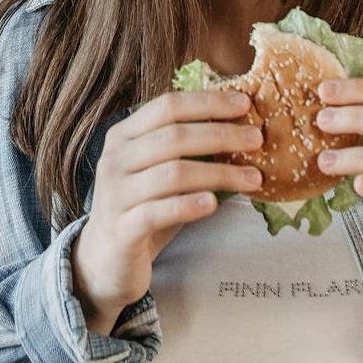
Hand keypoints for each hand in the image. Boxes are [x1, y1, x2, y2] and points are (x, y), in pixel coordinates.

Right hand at [71, 91, 262, 333]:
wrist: (105, 259)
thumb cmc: (143, 207)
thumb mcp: (158, 170)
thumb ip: (184, 147)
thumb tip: (239, 125)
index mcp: (123, 135)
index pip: (167, 106)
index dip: (207, 103)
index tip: (245, 104)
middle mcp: (114, 160)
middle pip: (173, 137)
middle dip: (220, 135)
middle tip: (257, 139)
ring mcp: (115, 194)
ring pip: (172, 174)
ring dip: (218, 173)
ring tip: (252, 178)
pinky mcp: (121, 229)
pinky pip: (158, 212)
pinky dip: (188, 205)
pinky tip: (214, 203)